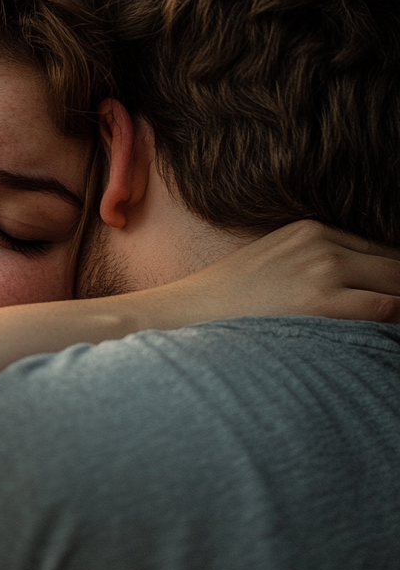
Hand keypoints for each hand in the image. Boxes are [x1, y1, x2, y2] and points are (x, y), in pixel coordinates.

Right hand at [157, 220, 399, 324]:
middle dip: (399, 288)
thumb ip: (318, 263)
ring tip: (389, 329)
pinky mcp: (323, 301)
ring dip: (398, 307)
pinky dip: (396, 321)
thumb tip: (363, 287)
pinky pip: (388, 310)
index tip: (390, 296)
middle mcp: (321, 242)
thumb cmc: (230, 301)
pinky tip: (384, 340)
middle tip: (393, 313)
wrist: (190, 312)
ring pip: (398, 285)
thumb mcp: (275, 261)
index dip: (394, 278)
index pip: (381, 250)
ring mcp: (323, 268)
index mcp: (310, 229)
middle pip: (395, 264)